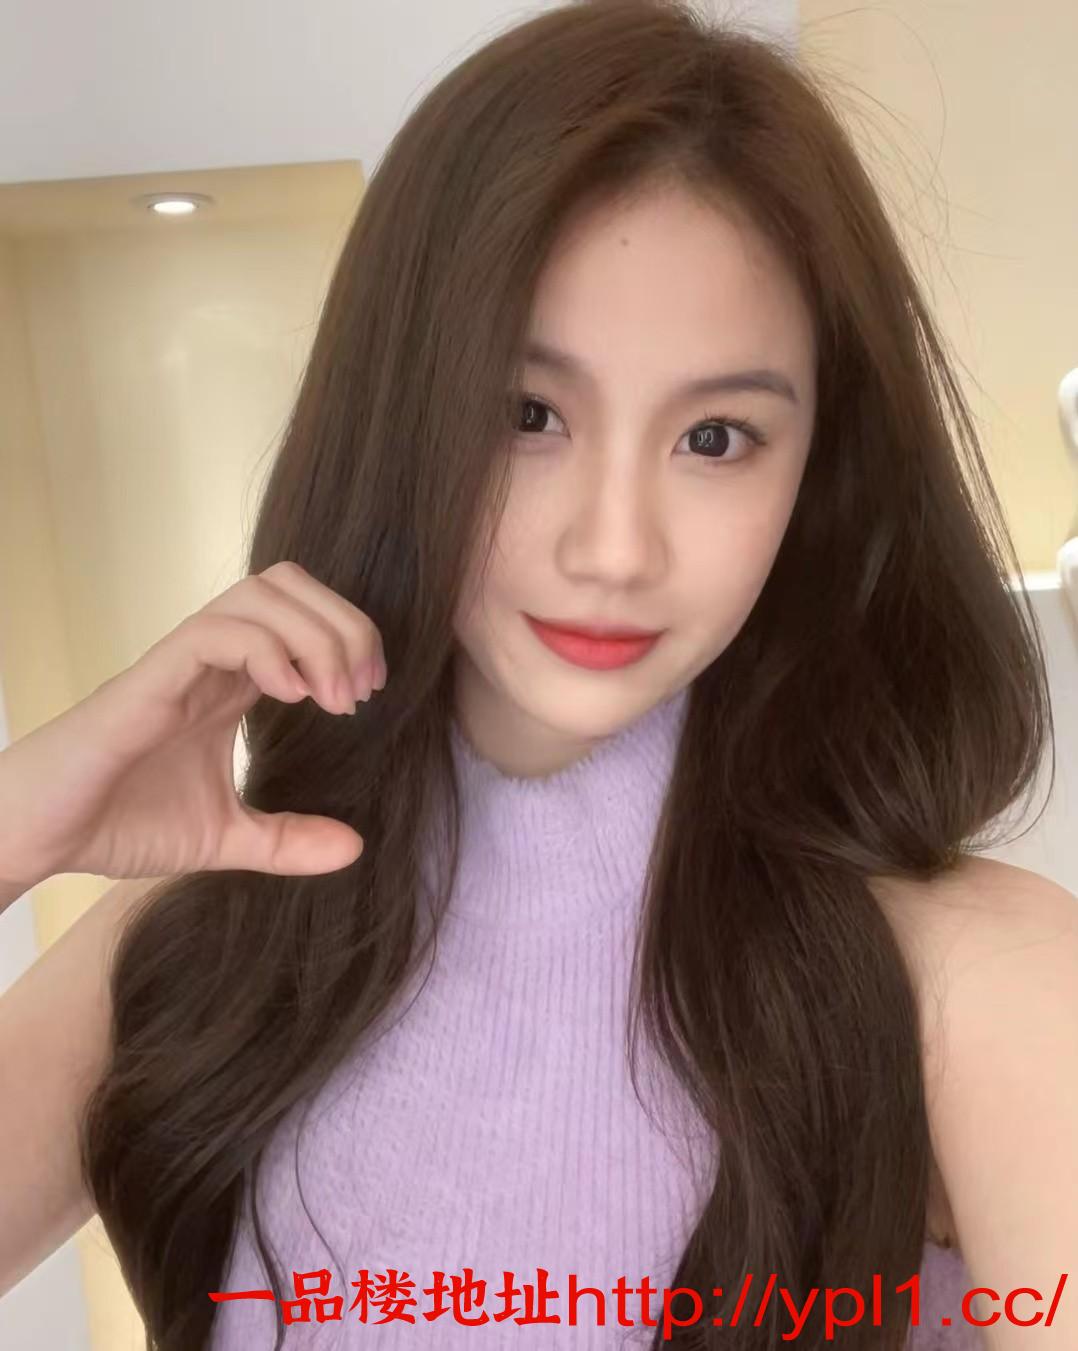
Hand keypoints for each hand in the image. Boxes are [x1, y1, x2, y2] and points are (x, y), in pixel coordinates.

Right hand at [0, 562, 385, 887]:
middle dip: (345, 623)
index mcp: (230, 682)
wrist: (39, 838)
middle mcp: (210, 659)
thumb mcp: (224, 838)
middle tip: (363, 688)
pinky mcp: (148, 680)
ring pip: (258, 594)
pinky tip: (288, 697)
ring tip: (333, 697)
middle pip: (290, 584)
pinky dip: (266, 651)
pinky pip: (214, 632)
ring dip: (314, 635)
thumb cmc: (118, 822)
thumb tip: (355, 847)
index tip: (369, 693)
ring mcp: (179, 664)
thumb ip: (287, 840)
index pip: (302, 614)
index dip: (350, 636)